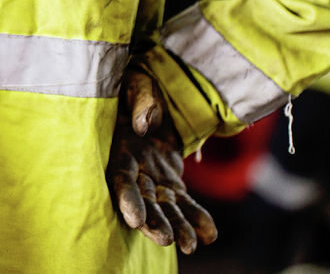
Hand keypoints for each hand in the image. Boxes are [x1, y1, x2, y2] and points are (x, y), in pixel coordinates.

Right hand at [107, 70, 217, 253]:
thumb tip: (144, 125)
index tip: (135, 219)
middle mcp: (134, 169)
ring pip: (165, 207)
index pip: (121, 179)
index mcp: (119, 149)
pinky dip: (196, 217)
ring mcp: (153, 177)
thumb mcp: (137, 83)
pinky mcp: (170, 180)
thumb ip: (141, 100)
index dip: (127, 199)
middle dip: (154, 221)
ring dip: (176, 226)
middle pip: (143, 201)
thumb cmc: (138, 83)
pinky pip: (184, 202)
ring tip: (189, 245)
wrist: (154, 90)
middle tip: (167, 239)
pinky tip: (209, 235)